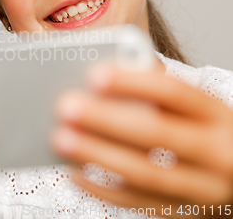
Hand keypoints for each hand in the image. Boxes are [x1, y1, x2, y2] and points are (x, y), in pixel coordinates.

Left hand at [51, 65, 232, 218]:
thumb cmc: (203, 132)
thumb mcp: (195, 109)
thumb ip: (158, 90)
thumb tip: (104, 73)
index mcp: (216, 115)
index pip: (175, 93)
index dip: (133, 83)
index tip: (94, 75)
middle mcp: (217, 152)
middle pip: (156, 133)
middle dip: (106, 119)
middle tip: (65, 107)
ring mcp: (203, 189)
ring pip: (145, 173)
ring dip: (97, 155)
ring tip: (60, 138)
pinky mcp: (184, 214)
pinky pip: (138, 203)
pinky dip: (102, 190)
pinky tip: (74, 173)